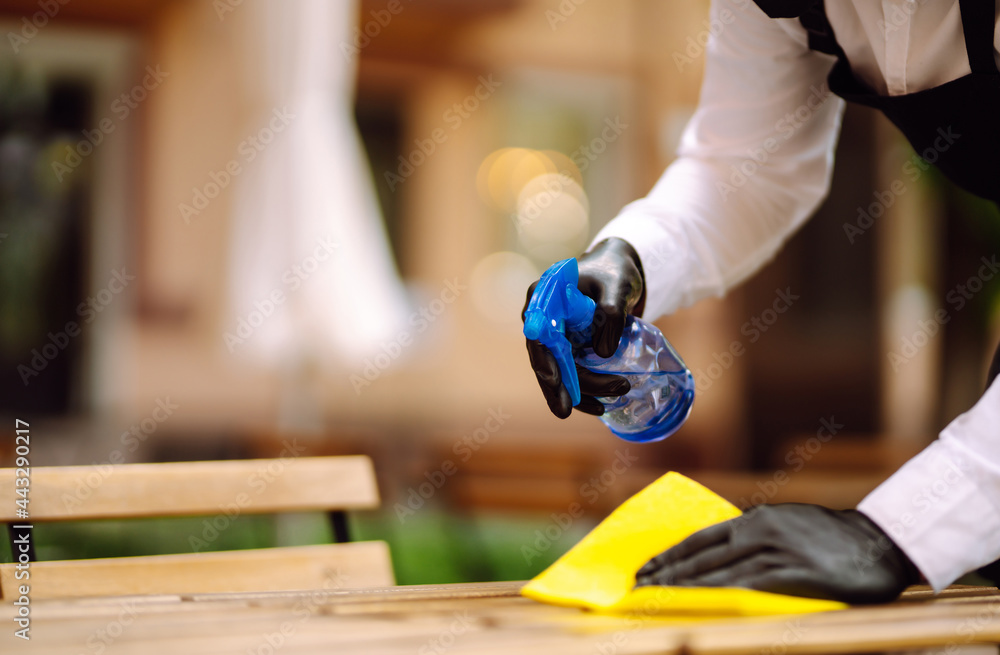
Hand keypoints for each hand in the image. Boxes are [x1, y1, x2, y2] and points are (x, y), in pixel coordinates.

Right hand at [523, 238, 645, 417]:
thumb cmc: (615, 273)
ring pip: (558, 372)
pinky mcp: (568, 349)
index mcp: (544, 298)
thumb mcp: (618, 286)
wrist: (619, 273)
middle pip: (544, 359)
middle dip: (558, 387)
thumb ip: (611, 313)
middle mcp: (542, 320)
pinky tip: (600, 407)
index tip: (554, 379)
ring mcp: (554, 336)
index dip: (545, 358)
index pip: (539, 334)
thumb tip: (603, 354)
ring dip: (579, 392)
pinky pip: (571, 374)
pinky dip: (584, 391)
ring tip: (604, 407)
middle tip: (568, 410)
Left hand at [635, 504, 920, 603]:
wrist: (879, 543)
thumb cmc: (832, 538)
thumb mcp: (788, 524)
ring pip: (716, 572)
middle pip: (701, 555)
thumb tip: (726, 549)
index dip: (671, 554)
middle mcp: (759, 531)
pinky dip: (716, 595)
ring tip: (656, 597)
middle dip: (667, 572)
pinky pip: (744, 587)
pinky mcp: (789, 575)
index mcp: (756, 518)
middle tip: (638, 586)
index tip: (647, 567)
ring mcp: (773, 552)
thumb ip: (756, 535)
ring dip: (683, 586)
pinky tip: (697, 603)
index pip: (701, 537)